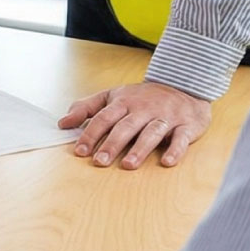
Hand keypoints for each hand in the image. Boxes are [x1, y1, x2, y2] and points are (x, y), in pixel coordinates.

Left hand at [59, 81, 210, 168]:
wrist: (184, 85)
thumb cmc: (141, 97)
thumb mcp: (112, 96)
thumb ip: (85, 108)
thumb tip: (62, 123)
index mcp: (124, 102)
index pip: (103, 118)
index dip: (91, 134)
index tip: (79, 151)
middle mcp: (144, 109)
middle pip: (126, 127)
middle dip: (112, 144)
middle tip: (99, 162)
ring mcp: (166, 117)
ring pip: (152, 133)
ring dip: (140, 149)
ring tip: (128, 164)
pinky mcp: (186, 125)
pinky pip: (181, 138)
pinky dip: (175, 150)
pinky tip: (167, 162)